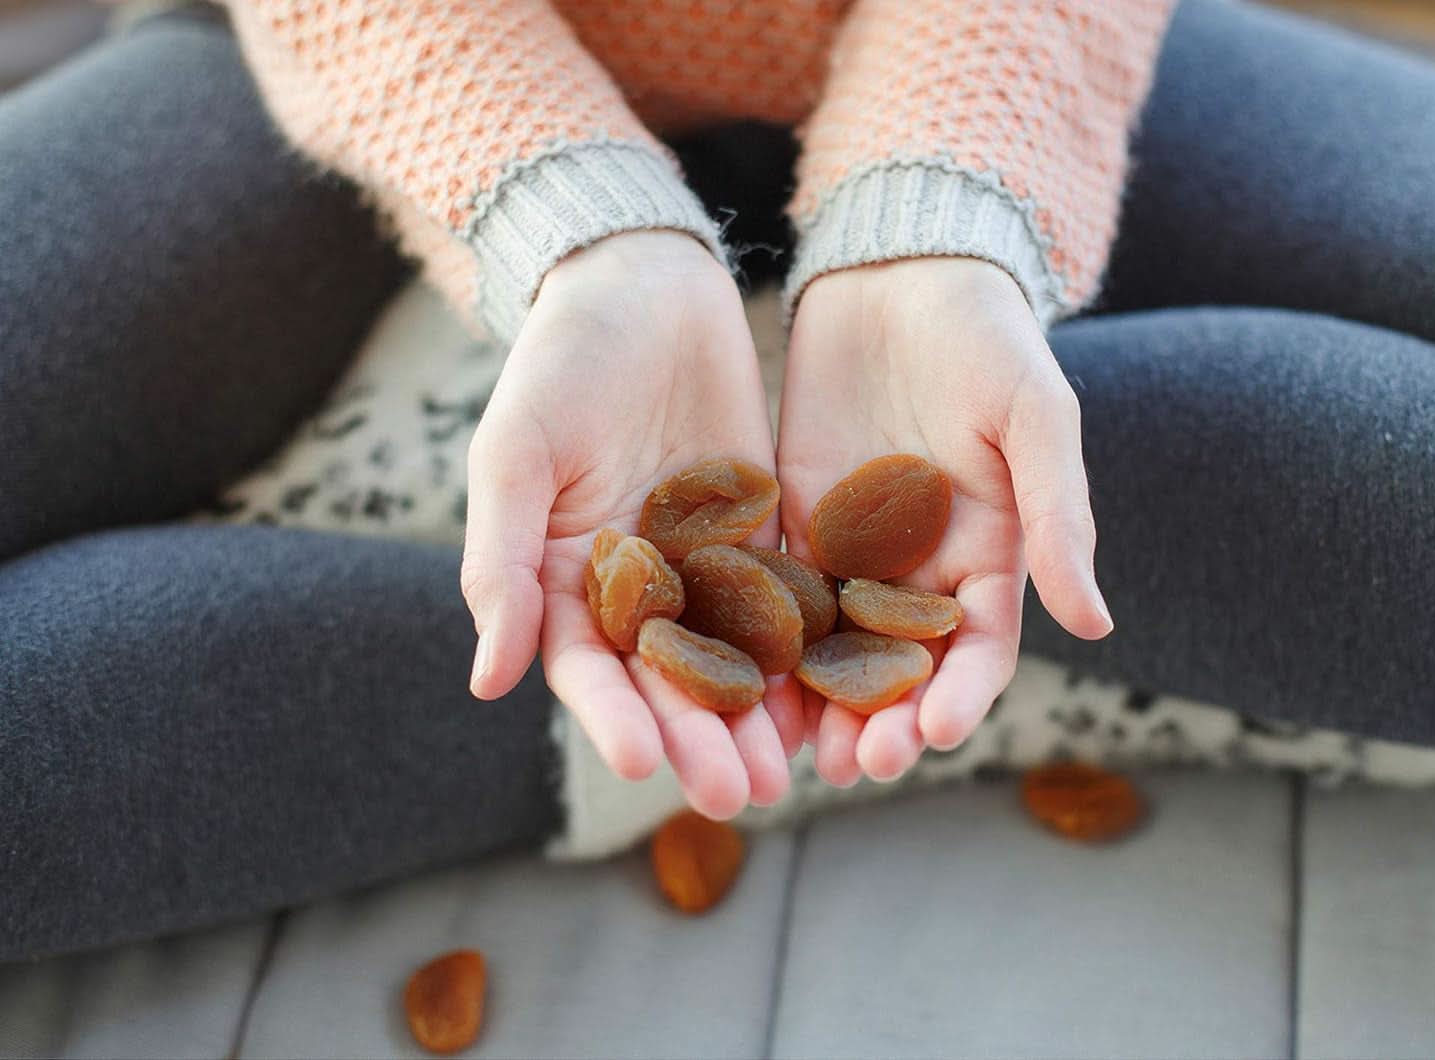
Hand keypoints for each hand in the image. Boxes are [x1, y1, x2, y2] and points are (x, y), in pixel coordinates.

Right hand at [462, 231, 798, 818]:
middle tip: (737, 794)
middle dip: (700, 737)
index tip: (645, 764)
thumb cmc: (559, 363)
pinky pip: (789, 599)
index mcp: (565, 578)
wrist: (643, 283)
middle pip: (668, 680)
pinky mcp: (765, 530)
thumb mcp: (516, 455)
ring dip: (758, 714)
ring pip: (734, 655)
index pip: (587, 668)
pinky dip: (807, 649)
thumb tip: (488, 679)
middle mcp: (638, 587)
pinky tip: (835, 691)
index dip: (613, 717)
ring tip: (790, 770)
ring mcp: (706, 563)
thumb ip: (501, 564)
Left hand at [777, 258, 1112, 785]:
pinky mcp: (793, 519)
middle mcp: (919, 565)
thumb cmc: (988, 339)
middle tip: (853, 765)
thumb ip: (1058, 516)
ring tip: (793, 752)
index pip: (978, 647)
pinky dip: (762, 638)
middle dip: (880, 717)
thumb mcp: (1035, 419)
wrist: (903, 274)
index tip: (931, 735)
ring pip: (834, 644)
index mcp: (989, 552)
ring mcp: (853, 546)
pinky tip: (737, 676)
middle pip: (901, 664)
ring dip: (817, 701)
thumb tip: (1096, 625)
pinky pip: (775, 589)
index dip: (960, 695)